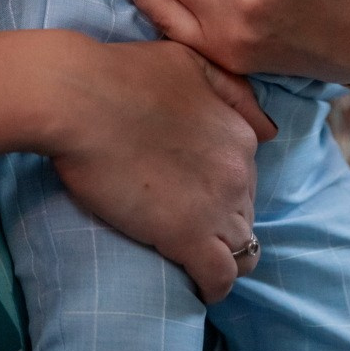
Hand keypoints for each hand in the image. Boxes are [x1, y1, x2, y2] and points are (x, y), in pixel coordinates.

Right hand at [46, 34, 272, 303]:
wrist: (82, 98)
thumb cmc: (126, 75)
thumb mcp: (194, 63)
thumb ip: (234, 92)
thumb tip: (268, 129)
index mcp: (239, 133)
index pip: (248, 176)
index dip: (225, 189)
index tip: (200, 195)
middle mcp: (238, 170)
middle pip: (247, 212)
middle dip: (227, 223)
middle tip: (192, 227)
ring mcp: (217, 205)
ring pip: (243, 249)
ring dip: (226, 258)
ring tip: (200, 262)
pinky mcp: (187, 237)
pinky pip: (219, 276)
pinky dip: (214, 286)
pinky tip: (198, 287)